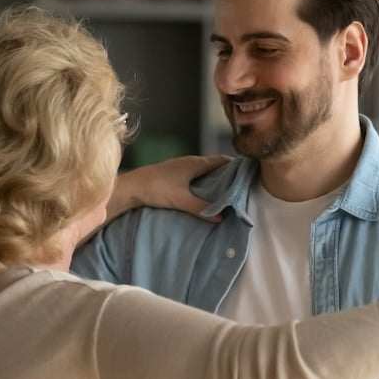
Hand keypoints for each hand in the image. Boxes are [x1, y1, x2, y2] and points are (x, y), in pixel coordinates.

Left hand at [108, 155, 231, 221]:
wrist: (130, 187)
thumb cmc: (155, 189)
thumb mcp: (180, 200)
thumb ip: (201, 208)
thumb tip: (222, 217)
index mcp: (195, 163)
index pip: (223, 161)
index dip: (236, 166)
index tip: (249, 174)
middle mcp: (190, 161)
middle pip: (215, 165)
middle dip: (228, 174)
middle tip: (241, 187)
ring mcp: (181, 166)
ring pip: (204, 170)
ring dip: (215, 178)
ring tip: (227, 192)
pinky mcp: (174, 174)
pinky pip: (196, 175)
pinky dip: (204, 182)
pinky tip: (205, 193)